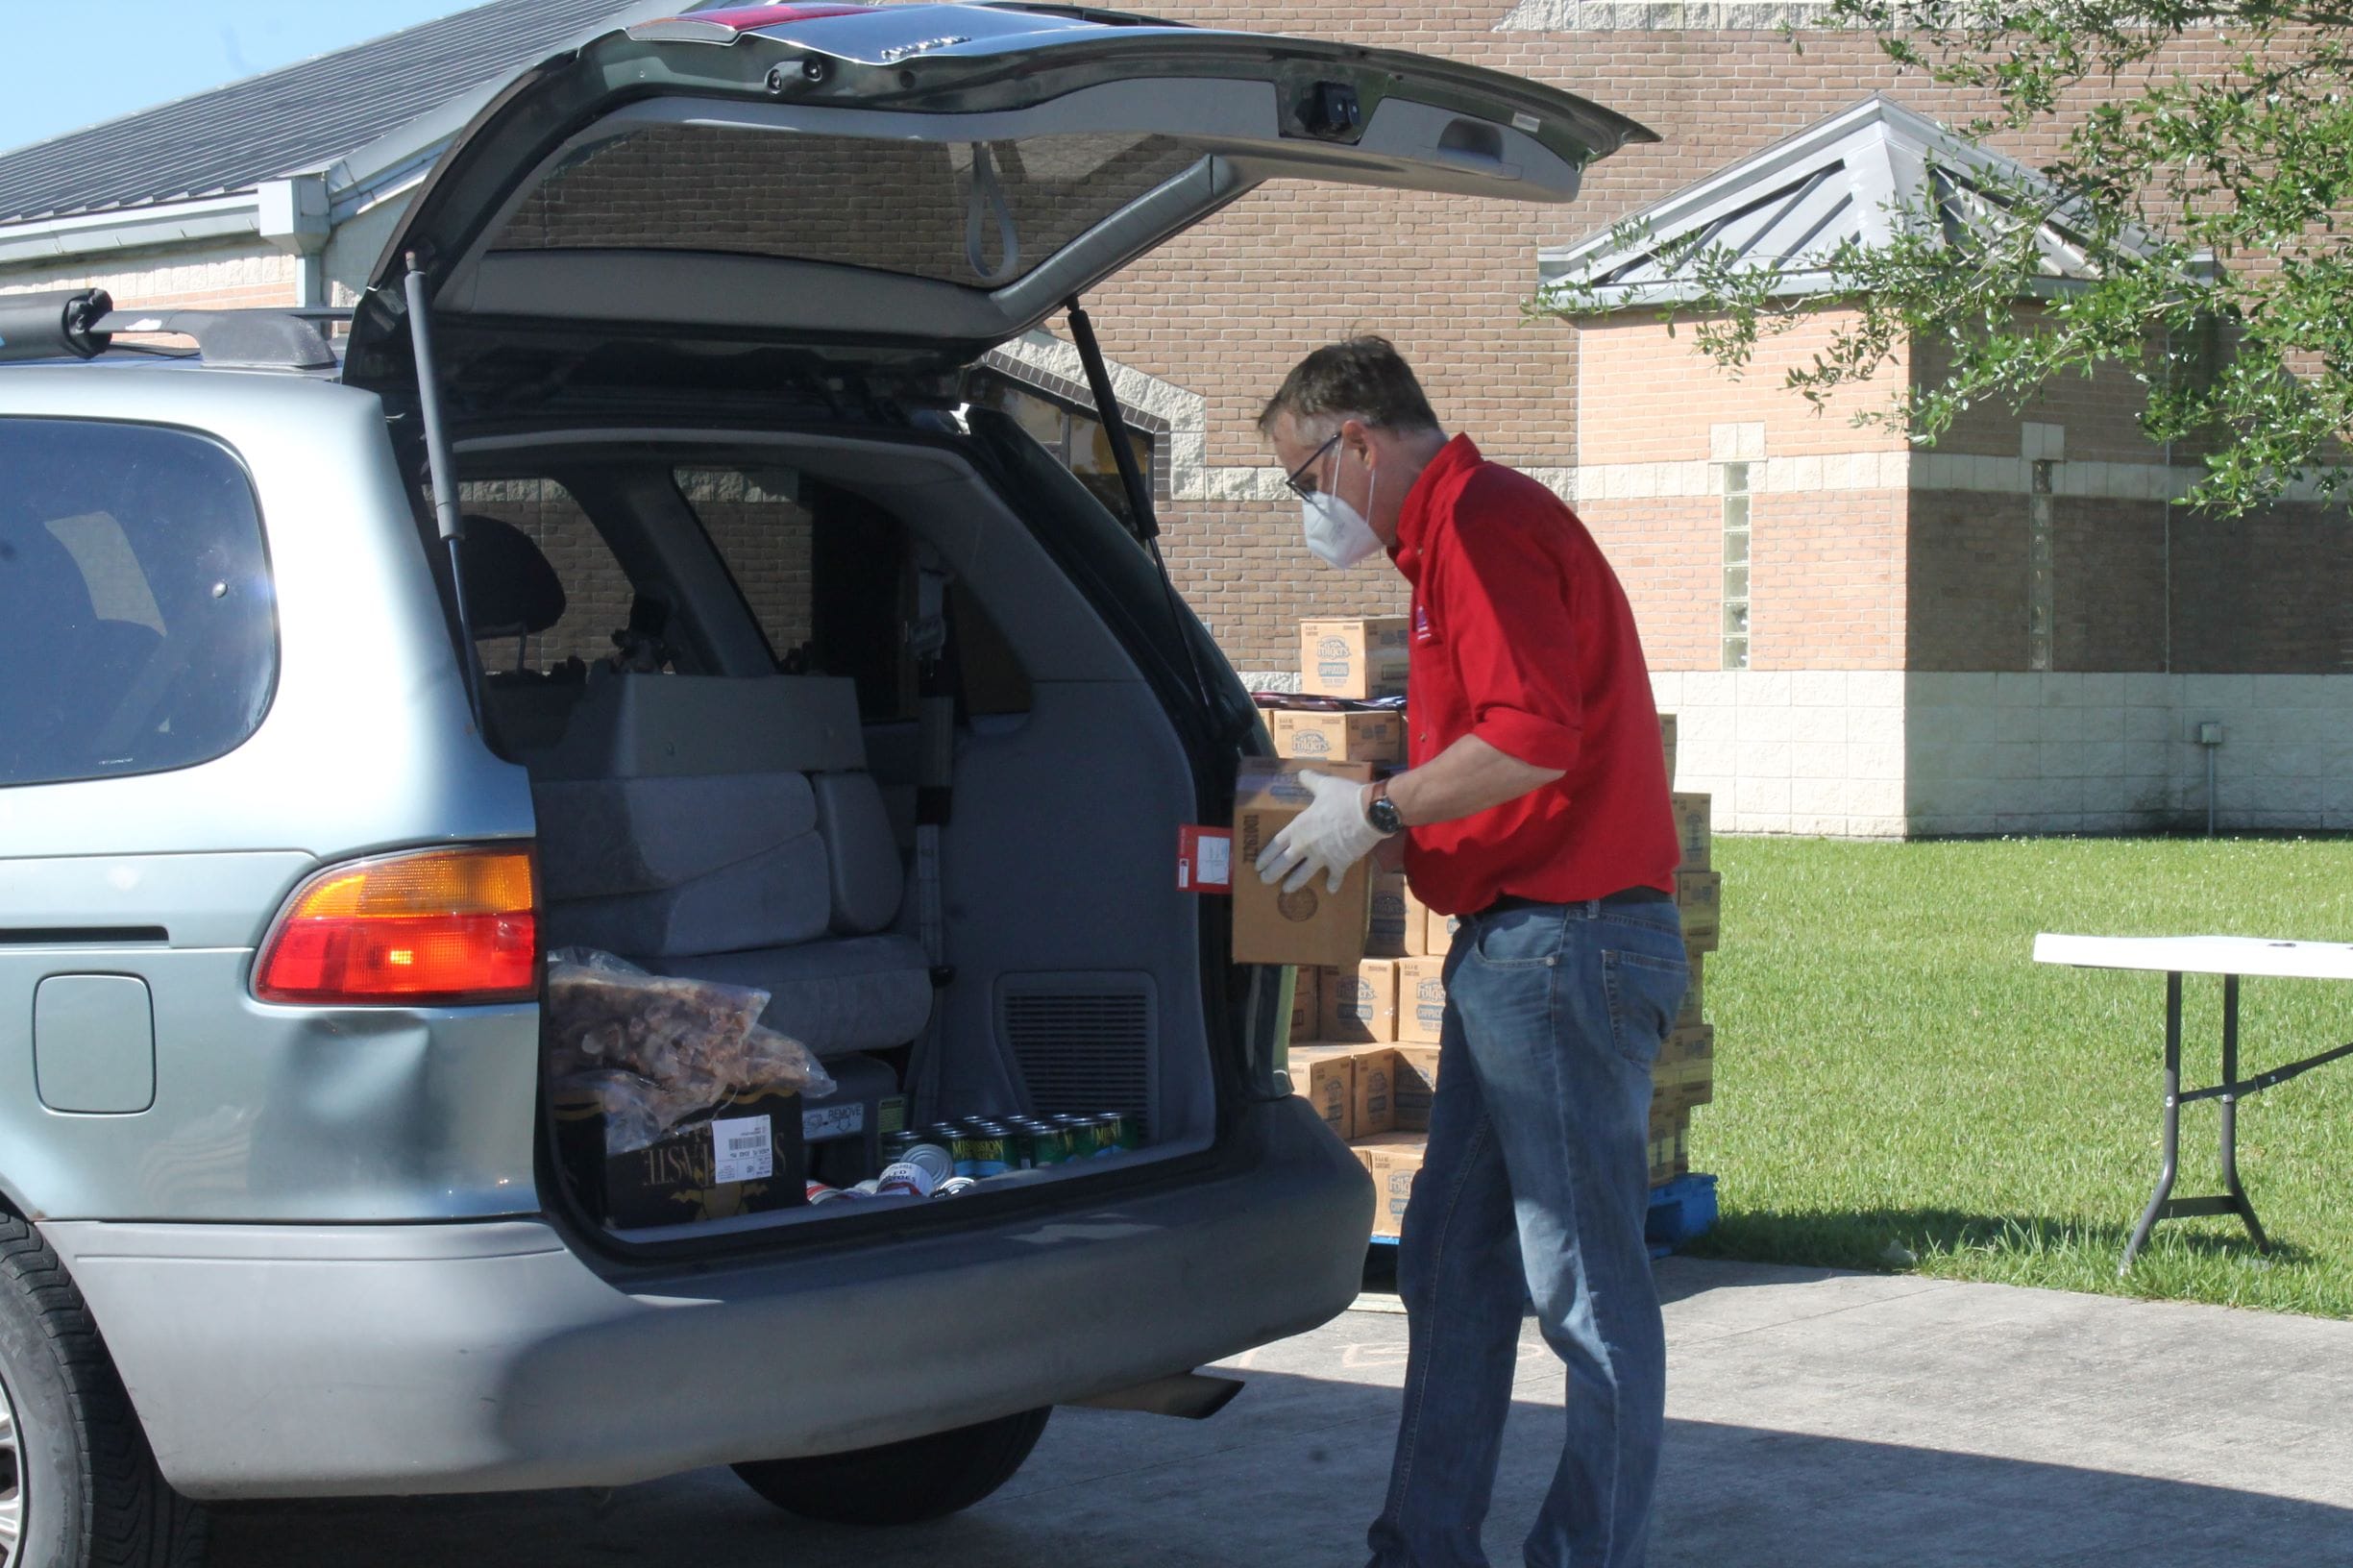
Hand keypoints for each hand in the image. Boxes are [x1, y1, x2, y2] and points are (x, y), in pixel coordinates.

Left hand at [1254, 770, 1386, 894]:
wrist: (1369, 813)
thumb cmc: (1344, 798)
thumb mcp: (1324, 785)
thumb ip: (1311, 781)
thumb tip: (1300, 773)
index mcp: (1299, 827)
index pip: (1276, 844)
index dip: (1266, 855)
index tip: (1258, 865)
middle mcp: (1306, 845)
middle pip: (1284, 863)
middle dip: (1273, 873)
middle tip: (1265, 881)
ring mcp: (1322, 857)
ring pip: (1304, 874)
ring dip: (1295, 883)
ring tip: (1287, 890)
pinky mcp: (1340, 863)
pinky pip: (1335, 876)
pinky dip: (1333, 883)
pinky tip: (1331, 889)